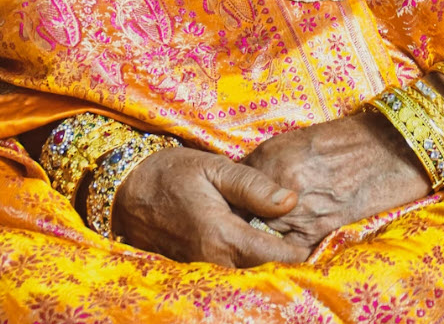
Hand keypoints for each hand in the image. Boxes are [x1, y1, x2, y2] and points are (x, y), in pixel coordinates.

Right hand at [113, 145, 310, 265]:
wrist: (126, 190)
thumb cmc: (172, 173)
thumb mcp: (214, 168)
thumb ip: (253, 186)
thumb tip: (291, 200)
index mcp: (222, 235)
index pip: (273, 257)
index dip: (299, 254)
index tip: (317, 242)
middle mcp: (212, 260)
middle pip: (261, 272)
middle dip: (284, 262)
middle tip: (305, 242)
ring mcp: (200, 269)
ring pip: (244, 275)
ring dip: (264, 263)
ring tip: (283, 244)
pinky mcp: (191, 270)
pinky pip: (226, 273)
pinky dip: (243, 263)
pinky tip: (254, 246)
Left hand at [245, 111, 429, 245]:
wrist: (386, 149)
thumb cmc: (343, 139)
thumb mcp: (296, 139)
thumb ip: (267, 160)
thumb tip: (247, 178)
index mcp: (271, 158)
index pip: (237, 185)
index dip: (238, 192)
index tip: (237, 196)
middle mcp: (281, 185)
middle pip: (247, 212)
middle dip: (247, 213)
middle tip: (249, 214)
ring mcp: (299, 211)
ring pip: (265, 232)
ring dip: (266, 231)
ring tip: (271, 225)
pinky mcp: (318, 230)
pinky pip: (290, 249)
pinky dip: (287, 246)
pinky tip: (291, 237)